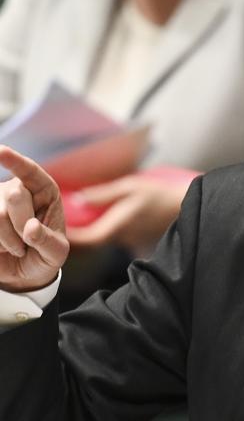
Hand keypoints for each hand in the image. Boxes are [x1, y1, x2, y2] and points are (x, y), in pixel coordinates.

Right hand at [0, 146, 68, 291]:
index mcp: (44, 192)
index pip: (30, 172)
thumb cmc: (45, 255)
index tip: (1, 151)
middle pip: (13, 198)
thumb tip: (30, 227)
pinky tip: (3, 250)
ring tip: (18, 248)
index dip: (15, 161)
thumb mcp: (55, 252)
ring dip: (8, 239)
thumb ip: (46, 241)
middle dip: (22, 225)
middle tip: (29, 242)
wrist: (26, 274)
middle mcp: (17, 191)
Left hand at [65, 172, 193, 254]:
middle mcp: (124, 238)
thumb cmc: (160, 193)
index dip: (71, 237)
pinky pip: (122, 239)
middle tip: (67, 221)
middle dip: (82, 233)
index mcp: (119, 225)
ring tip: (89, 216)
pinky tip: (117, 219)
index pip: (88, 239)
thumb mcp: (130, 186)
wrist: (187, 205)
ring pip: (109, 239)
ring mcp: (134, 243)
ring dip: (99, 230)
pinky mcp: (142, 244)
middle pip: (96, 240)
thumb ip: (103, 195)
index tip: (58, 229)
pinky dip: (115, 231)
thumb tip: (78, 200)